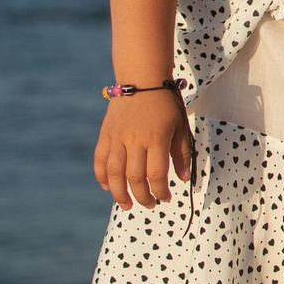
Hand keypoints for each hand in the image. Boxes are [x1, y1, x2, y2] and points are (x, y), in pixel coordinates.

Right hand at [93, 90, 192, 209]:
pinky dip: (101, 175)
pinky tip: (107, 187)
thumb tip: (183, 179)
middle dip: (142, 196)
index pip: (156, 174)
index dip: (160, 191)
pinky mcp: (106, 133)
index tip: (165, 198)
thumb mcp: (179, 126)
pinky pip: (100, 158)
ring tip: (126, 204)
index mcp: (156, 138)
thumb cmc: (165, 103)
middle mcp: (135, 139)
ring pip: (114, 172)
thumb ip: (182, 153)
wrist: (141, 79)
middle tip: (149, 204)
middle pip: (135, 177)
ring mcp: (118, 136)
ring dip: (119, 192)